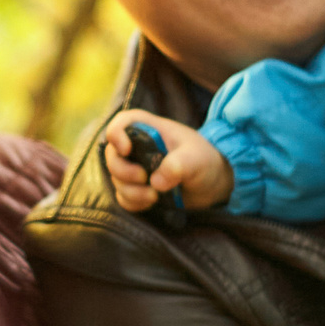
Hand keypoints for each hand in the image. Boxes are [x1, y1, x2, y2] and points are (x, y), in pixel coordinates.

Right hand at [101, 111, 233, 212]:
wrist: (211, 185)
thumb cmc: (204, 161)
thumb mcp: (196, 158)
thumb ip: (178, 165)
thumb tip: (155, 182)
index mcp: (149, 128)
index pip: (121, 123)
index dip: (116, 134)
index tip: (126, 149)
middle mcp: (137, 147)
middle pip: (113, 155)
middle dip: (123, 171)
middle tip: (144, 178)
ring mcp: (135, 169)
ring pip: (116, 179)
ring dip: (131, 191)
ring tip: (155, 196)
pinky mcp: (136, 189)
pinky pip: (123, 197)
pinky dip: (134, 202)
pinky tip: (152, 202)